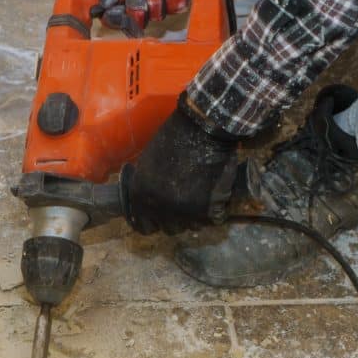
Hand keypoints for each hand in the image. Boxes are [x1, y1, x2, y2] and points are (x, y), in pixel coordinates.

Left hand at [120, 94, 237, 234]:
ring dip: (196, 217)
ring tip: (201, 199)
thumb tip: (150, 200)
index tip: (160, 220)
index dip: (153, 223)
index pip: (143, 225)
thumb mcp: (148, 161)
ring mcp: (184, 212)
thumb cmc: (174, 137)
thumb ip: (146, 185)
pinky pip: (213, 219)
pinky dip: (216, 210)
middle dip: (176, 220)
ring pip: (192, 227)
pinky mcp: (208, 210)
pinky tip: (215, 196)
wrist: (202, 128)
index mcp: (141, 196)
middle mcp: (159, 208)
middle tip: (184, 207)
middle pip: (169, 229)